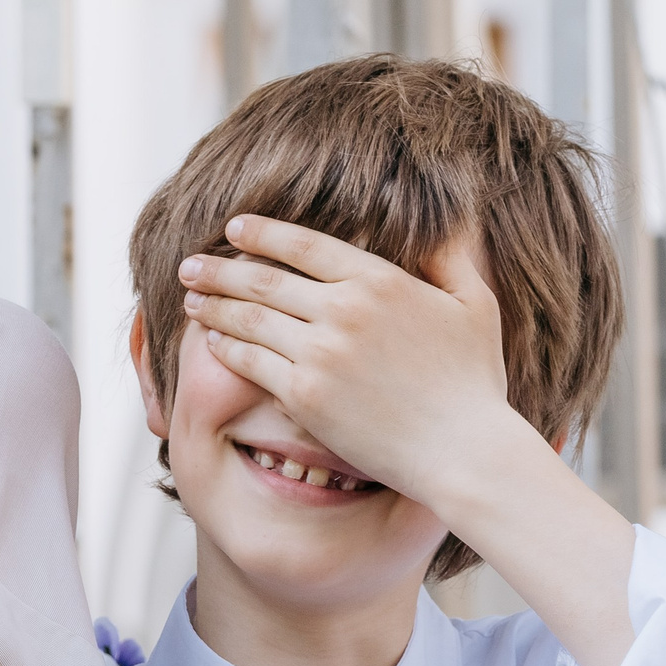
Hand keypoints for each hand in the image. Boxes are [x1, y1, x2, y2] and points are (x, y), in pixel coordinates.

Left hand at [178, 217, 530, 499]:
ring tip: (189, 298)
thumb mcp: (476, 304)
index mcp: (380, 281)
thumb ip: (454, 256)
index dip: (262, 233)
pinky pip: (250, 362)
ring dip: (211, 305)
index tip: (233, 227)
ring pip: (249, 319)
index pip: (303, 244)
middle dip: (219, 269)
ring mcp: (321, 354)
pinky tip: (211, 341)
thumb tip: (452, 214)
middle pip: (264, 279)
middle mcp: (344, 310)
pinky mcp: (304, 395)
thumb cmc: (473, 380)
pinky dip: (225, 347)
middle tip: (190, 265)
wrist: (462, 451)